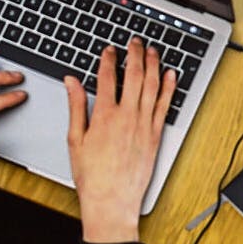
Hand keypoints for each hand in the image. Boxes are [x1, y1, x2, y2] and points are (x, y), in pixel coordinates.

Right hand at [65, 39, 175, 242]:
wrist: (112, 201)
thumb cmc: (92, 175)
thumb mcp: (75, 139)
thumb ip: (76, 106)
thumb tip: (71, 82)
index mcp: (104, 115)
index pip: (107, 77)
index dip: (109, 59)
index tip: (109, 50)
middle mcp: (127, 116)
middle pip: (133, 76)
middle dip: (134, 54)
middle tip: (134, 42)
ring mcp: (144, 125)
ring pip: (152, 86)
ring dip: (153, 65)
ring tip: (153, 50)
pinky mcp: (156, 135)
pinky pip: (165, 105)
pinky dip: (169, 87)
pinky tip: (171, 75)